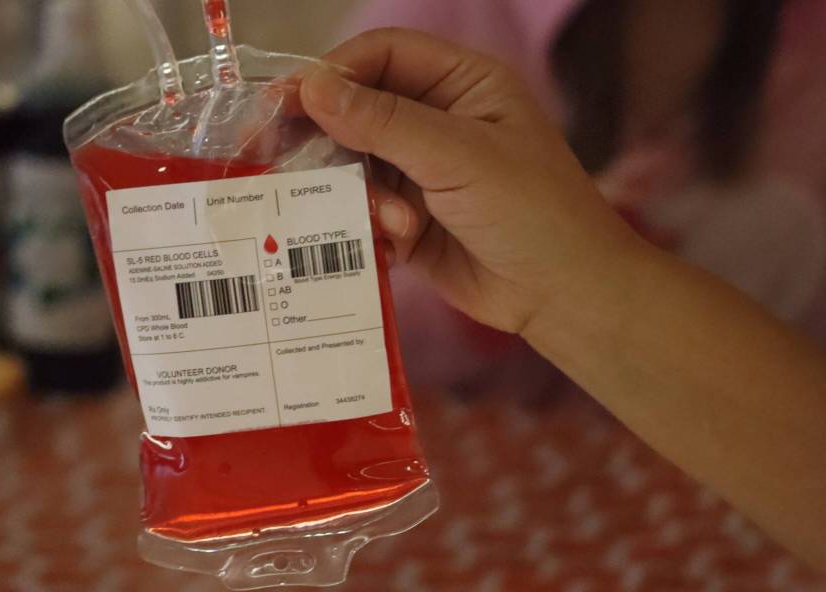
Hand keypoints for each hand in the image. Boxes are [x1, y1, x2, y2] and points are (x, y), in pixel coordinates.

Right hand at [300, 29, 643, 334]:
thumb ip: (383, 121)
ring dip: (361, 194)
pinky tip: (395, 244)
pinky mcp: (407, 221)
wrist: (561, 296)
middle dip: (323, 135)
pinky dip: (367, 226)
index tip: (285, 100)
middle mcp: (436, 122)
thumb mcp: (459, 156)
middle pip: (356, 109)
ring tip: (394, 223)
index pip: (382, 56)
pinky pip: (362, 211)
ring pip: (354, 166)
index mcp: (462, 84)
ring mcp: (420, 173)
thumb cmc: (532, 211)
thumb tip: (311, 88)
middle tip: (269, 152)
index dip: (332, 72)